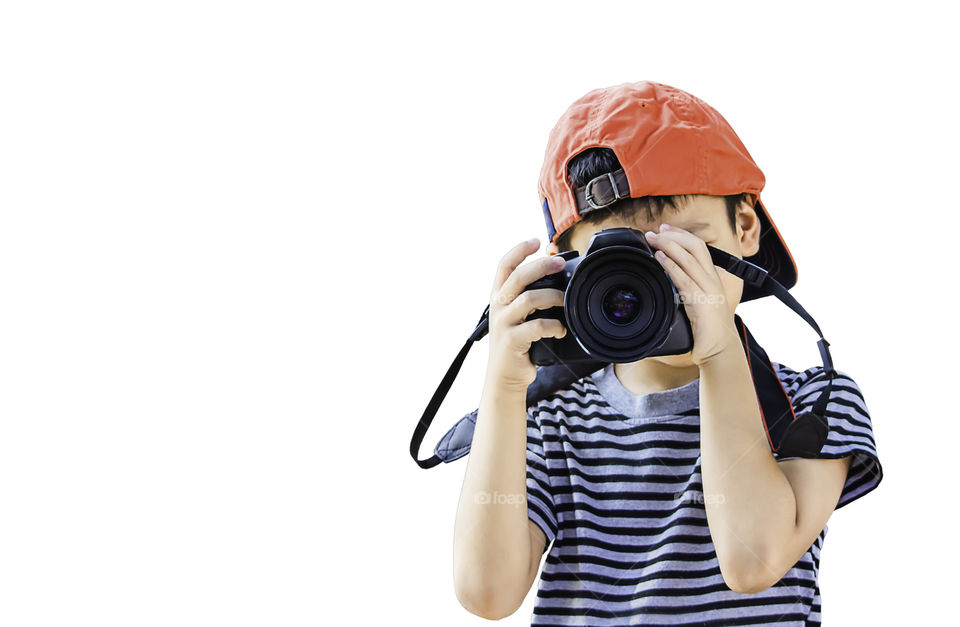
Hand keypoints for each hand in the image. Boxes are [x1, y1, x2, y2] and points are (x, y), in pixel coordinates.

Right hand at [485, 238, 566, 392]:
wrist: (505, 377)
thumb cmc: (517, 345)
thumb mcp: (518, 317)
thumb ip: (529, 298)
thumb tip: (556, 276)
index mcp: (499, 297)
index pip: (504, 266)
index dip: (519, 250)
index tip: (537, 241)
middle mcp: (498, 307)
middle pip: (518, 277)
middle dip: (541, 266)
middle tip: (560, 263)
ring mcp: (503, 324)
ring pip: (529, 299)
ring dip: (552, 297)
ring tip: (565, 302)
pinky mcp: (511, 341)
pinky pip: (537, 326)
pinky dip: (554, 326)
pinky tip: (561, 330)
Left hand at [643, 224, 738, 365]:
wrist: (720, 350)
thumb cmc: (708, 330)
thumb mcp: (698, 303)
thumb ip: (687, 289)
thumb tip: (668, 279)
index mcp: (712, 278)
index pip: (699, 247)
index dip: (681, 235)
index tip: (664, 229)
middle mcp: (712, 281)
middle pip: (696, 247)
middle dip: (674, 236)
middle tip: (654, 232)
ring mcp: (708, 291)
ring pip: (690, 259)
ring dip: (669, 246)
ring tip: (652, 240)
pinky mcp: (701, 303)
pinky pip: (684, 279)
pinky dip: (671, 266)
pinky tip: (660, 259)